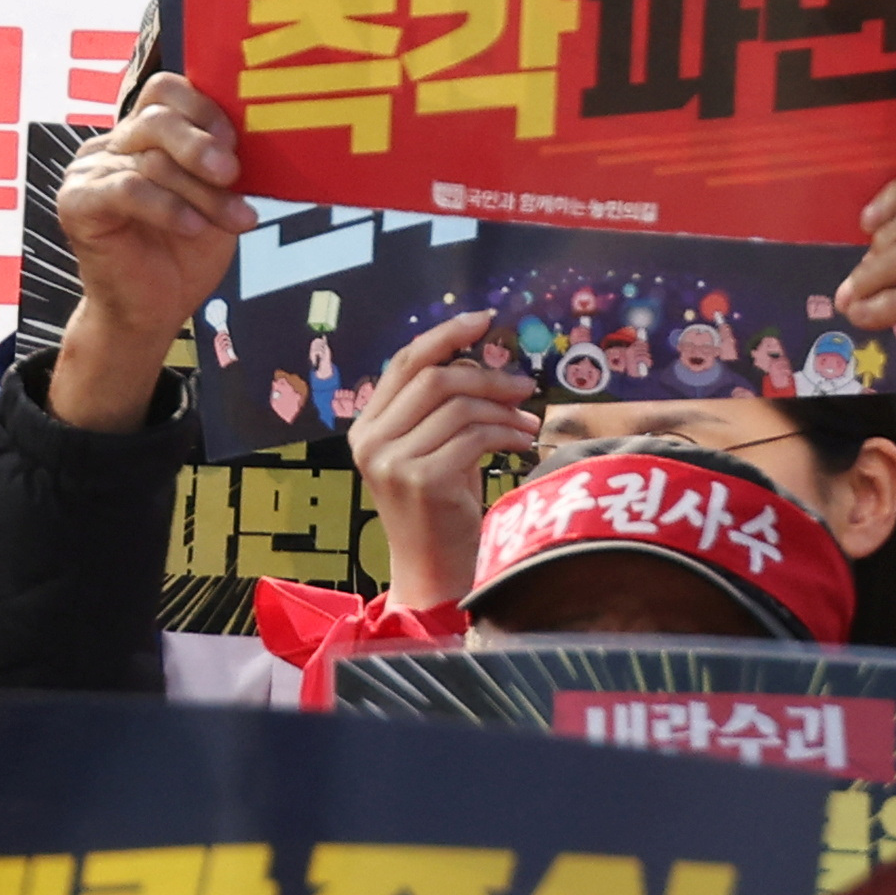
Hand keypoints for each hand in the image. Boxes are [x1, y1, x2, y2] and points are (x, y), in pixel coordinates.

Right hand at [51, 75, 259, 427]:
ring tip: (234, 220)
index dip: (204, 108)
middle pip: (156, 117)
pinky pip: (127, 191)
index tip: (236, 141)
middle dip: (201, 145)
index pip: (165, 91)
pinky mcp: (77, 202)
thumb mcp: (215, 200)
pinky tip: (193, 227)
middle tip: (232, 174)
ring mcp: (89, 171)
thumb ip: (222, 165)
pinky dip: (168, 208)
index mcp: (142, 135)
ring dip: (201, 193)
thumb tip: (255, 132)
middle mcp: (112, 145)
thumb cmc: (183, 254)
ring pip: (151, 161)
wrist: (151, 312)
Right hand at [347, 311, 542, 611]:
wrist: (433, 574)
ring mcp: (392, 461)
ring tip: (527, 421)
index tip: (484, 320)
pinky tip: (523, 441)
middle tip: (524, 385)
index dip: (446, 335)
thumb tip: (482, 358)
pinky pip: (474, 436)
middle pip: (435, 378)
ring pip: (458, 405)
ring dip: (503, 408)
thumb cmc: (440, 510)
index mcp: (367, 427)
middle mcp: (371, 441)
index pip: (405, 362)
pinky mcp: (421, 480)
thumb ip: (441, 408)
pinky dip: (506, 432)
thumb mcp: (431, 449)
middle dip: (486, 375)